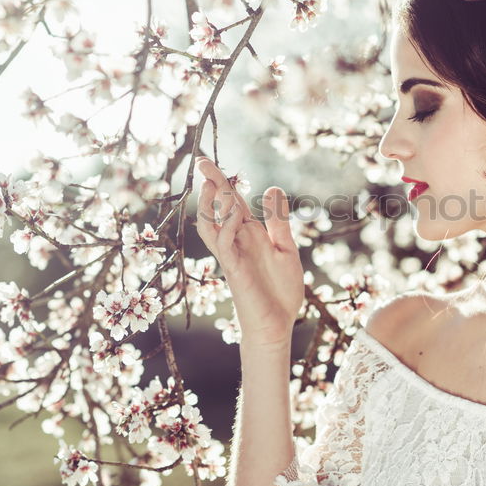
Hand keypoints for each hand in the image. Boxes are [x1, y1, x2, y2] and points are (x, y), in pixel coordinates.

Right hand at [193, 156, 303, 346]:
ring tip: (211, 182)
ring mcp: (233, 256)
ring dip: (210, 205)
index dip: (222, 181)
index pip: (232, 201)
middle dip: (210, 185)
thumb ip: (277, 221)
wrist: (278, 324)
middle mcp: (237, 242)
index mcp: (249, 234)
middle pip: (218, 208)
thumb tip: (272, 187)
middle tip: (201, 160)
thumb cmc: (279, 290)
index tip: (209, 161)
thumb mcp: (285, 249)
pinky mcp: (235, 271)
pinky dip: (227, 228)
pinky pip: (225, 247)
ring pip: (212, 226)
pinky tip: (235, 214)